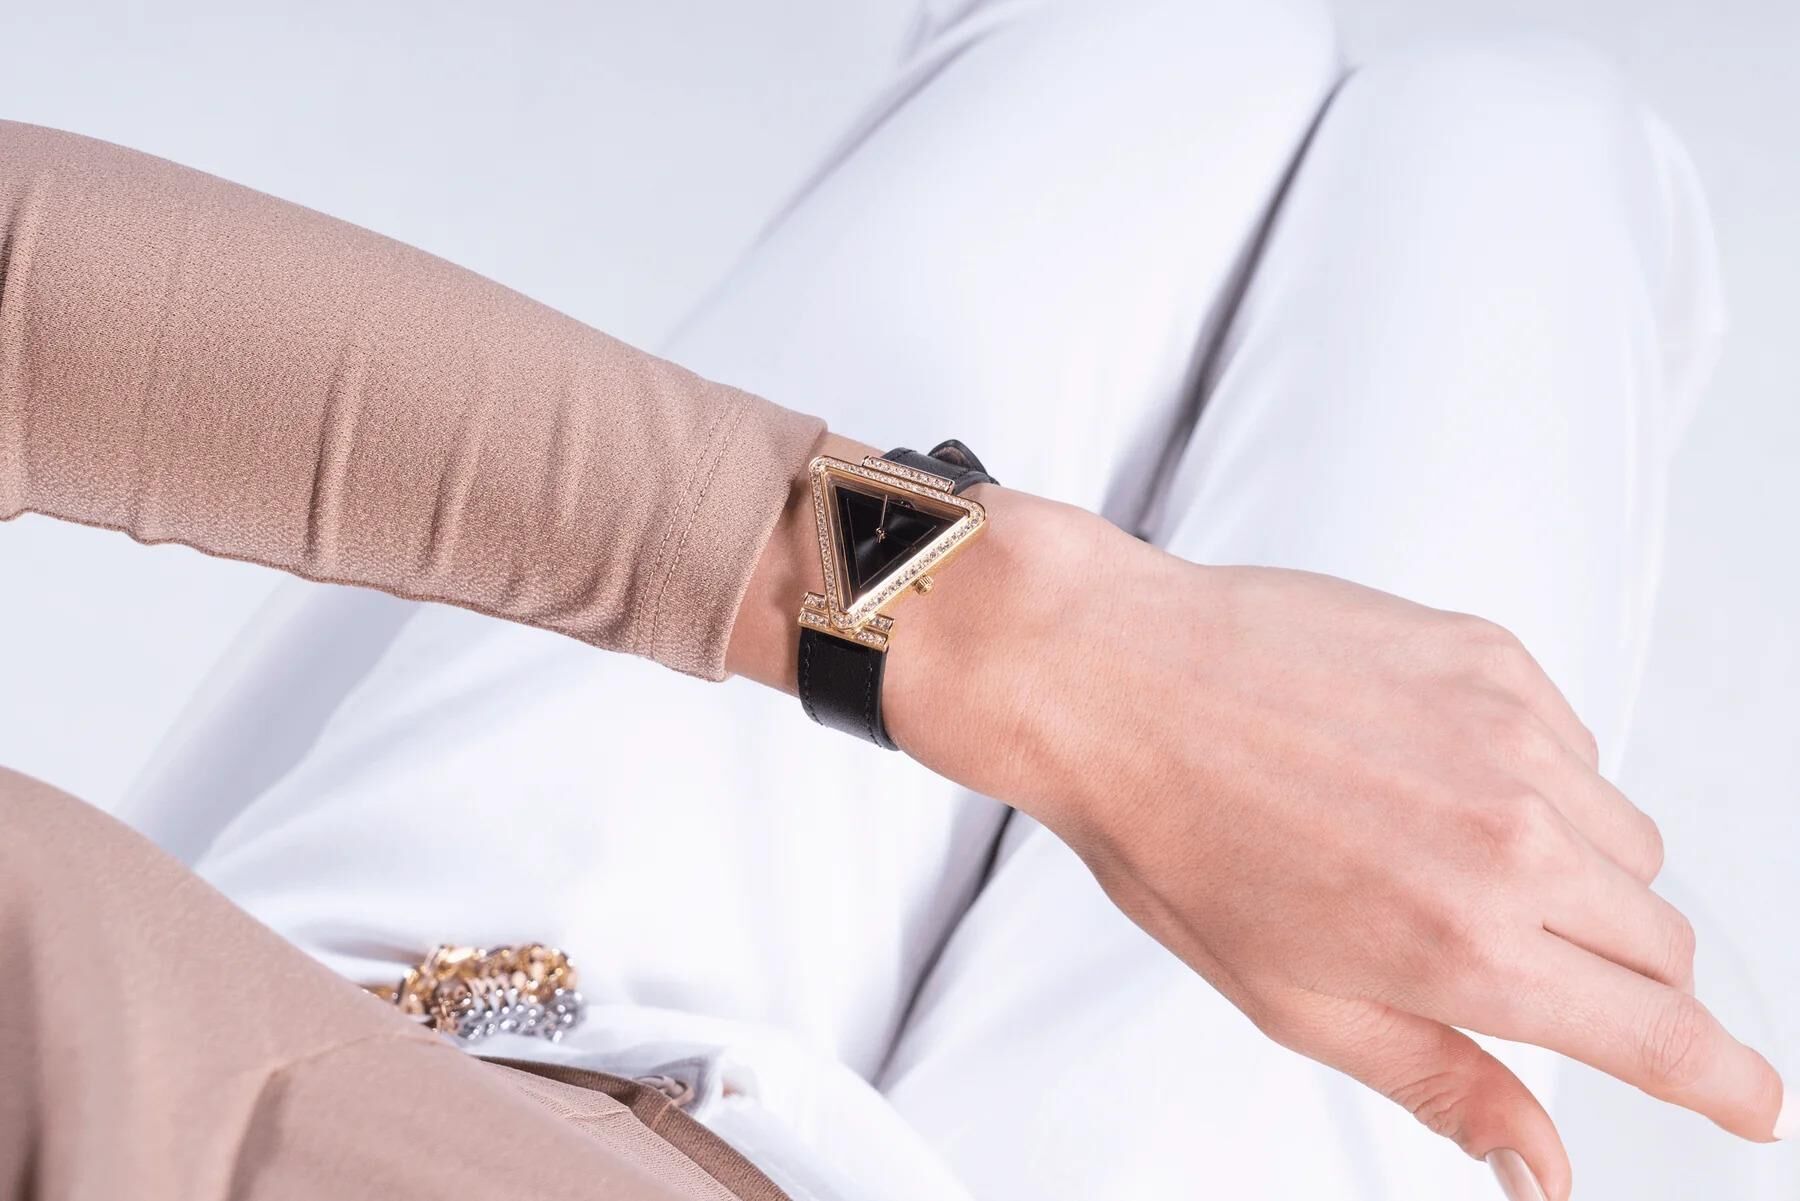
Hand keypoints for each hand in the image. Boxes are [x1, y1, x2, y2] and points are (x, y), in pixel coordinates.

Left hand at [877, 487, 1787, 1200]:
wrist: (1115, 679)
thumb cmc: (1174, 835)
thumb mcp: (1297, 1002)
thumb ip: (1444, 1084)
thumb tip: (1544, 1171)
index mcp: (1467, 942)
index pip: (1663, 1035)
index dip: (1724, 1082)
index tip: (1749, 1102)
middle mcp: (1512, 835)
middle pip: (1661, 941)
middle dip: (1622, 978)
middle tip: (1516, 963)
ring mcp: (1511, 732)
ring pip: (1625, 840)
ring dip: (1573, 871)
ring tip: (1439, 854)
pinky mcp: (1494, 656)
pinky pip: (1573, 744)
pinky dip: (1530, 778)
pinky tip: (1423, 773)